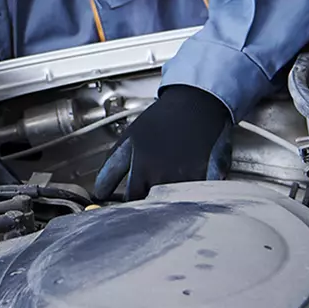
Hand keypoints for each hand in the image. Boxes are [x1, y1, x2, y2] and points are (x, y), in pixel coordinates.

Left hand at [93, 85, 233, 201]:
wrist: (196, 101)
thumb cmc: (162, 118)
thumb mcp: (130, 138)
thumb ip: (112, 168)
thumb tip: (99, 192)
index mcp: (142, 169)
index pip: (132, 201)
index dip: (131, 204)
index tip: (133, 202)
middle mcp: (163, 176)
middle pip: (154, 206)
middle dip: (151, 206)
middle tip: (153, 198)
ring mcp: (187, 178)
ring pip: (176, 205)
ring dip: (172, 203)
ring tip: (172, 189)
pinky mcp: (208, 177)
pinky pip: (198, 197)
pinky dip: (194, 197)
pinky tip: (190, 188)